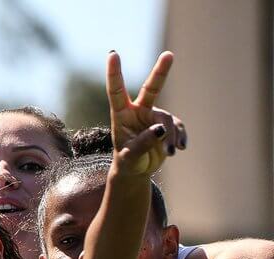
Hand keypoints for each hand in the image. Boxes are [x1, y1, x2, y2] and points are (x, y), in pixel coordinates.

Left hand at [106, 50, 185, 177]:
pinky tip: (178, 149)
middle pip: (151, 88)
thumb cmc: (128, 162)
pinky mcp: (168, 125)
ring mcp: (154, 116)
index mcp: (121, 115)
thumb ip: (143, 143)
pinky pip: (178, 128)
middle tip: (168, 55)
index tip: (113, 54)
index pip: (116, 92)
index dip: (114, 73)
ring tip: (170, 153)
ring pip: (167, 121)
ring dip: (170, 137)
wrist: (137, 170)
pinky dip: (179, 139)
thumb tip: (161, 129)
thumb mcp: (130, 157)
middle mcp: (138, 111)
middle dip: (160, 72)